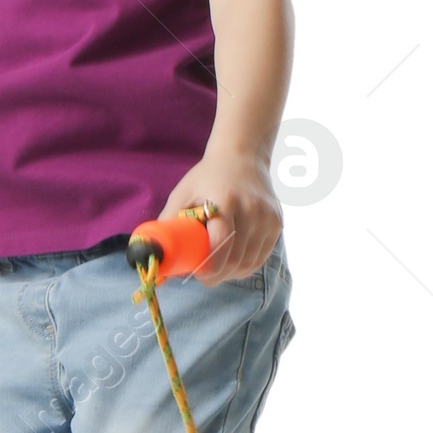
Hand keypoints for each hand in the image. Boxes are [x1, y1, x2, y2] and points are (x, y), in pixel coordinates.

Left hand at [159, 149, 282, 283]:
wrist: (243, 156)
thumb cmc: (207, 177)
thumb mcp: (183, 193)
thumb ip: (169, 222)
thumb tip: (156, 254)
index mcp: (225, 201)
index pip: (222, 244)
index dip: (210, 267)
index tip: (199, 274)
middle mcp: (251, 209)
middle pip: (236, 259)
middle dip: (219, 275)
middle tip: (205, 276)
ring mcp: (267, 216)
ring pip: (250, 262)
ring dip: (232, 273)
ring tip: (218, 269)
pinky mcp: (277, 222)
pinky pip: (261, 256)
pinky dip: (246, 266)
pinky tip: (234, 262)